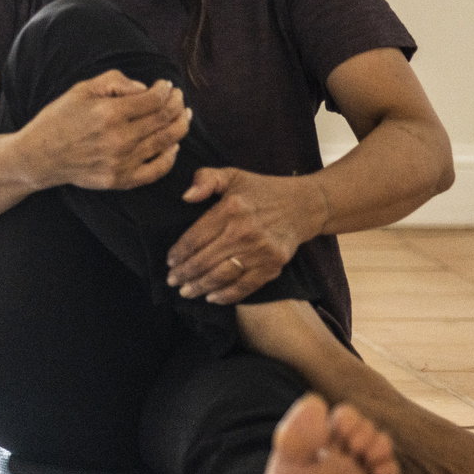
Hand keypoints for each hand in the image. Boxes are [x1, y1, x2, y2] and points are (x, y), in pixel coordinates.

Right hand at [19, 70, 190, 191]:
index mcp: (109, 113)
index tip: (166, 85)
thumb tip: (145, 89)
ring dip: (180, 126)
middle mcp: (119, 139)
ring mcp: (121, 162)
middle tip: (179, 98)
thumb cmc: (59, 119)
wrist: (39, 157)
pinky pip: (156, 170)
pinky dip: (170, 157)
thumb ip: (116, 82)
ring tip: (183, 116)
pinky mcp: (119, 180)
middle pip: (164, 119)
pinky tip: (174, 145)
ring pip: (166, 142)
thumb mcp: (81, 89)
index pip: (154, 99)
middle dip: (177, 104)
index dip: (166, 89)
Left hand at [167, 168, 328, 303]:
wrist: (304, 205)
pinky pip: (245, 286)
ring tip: (186, 291)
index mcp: (231, 208)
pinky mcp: (273, 265)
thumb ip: (206, 178)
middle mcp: (245, 231)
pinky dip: (226, 296)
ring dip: (200, 287)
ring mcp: (260, 251)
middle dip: (184, 274)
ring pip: (221, 276)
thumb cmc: (261, 190)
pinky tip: (211, 298)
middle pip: (204, 260)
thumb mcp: (232, 175)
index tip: (170, 261)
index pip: (195, 237)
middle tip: (172, 281)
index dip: (179, 252)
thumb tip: (186, 196)